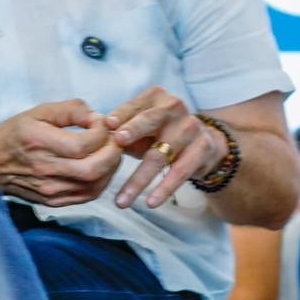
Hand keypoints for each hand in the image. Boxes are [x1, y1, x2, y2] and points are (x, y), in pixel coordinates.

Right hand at [0, 100, 122, 206]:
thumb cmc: (16, 133)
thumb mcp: (40, 111)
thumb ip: (72, 109)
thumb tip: (98, 117)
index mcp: (39, 142)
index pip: (82, 145)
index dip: (101, 133)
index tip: (103, 123)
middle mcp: (44, 169)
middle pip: (93, 169)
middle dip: (113, 152)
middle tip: (115, 139)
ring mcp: (49, 189)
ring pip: (94, 184)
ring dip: (111, 167)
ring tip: (110, 151)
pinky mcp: (53, 201)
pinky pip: (88, 196)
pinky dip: (103, 181)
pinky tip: (102, 167)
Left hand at [106, 86, 227, 208]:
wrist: (203, 142)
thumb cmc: (159, 133)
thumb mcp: (140, 127)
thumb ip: (120, 130)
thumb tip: (97, 139)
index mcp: (156, 98)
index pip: (135, 105)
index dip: (121, 115)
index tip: (107, 125)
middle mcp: (175, 108)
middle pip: (151, 120)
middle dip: (134, 129)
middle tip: (118, 142)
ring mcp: (191, 127)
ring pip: (160, 155)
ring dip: (140, 179)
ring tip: (121, 201)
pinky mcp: (202, 148)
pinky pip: (180, 171)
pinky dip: (165, 188)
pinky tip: (151, 202)